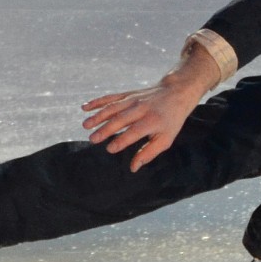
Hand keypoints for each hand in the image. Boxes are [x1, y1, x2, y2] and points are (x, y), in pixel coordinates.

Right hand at [81, 74, 203, 170]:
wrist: (176, 93)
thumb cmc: (170, 121)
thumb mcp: (166, 138)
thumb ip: (149, 153)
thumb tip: (133, 168)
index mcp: (153, 121)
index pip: (134, 132)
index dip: (122, 140)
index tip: (109, 149)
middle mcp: (142, 109)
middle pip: (121, 119)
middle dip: (106, 129)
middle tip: (93, 139)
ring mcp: (133, 100)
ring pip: (113, 108)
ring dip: (98, 116)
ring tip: (86, 125)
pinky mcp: (127, 94)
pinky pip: (110, 97)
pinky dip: (97, 102)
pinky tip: (84, 108)